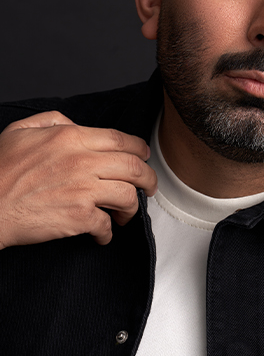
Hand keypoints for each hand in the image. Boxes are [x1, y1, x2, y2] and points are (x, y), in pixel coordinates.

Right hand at [0, 111, 156, 248]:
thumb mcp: (22, 130)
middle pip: (134, 167)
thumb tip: (75, 125)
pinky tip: (102, 235)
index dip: (139, 149)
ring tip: (124, 214)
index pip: (121, 139)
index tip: (145, 156)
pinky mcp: (78, 217)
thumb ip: (53, 121)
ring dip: (132, 207)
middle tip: (149, 187)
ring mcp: (83, 189)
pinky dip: (107, 233)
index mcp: (71, 137)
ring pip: (129, 195)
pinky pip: (106, 225)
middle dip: (148, 178)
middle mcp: (82, 161)